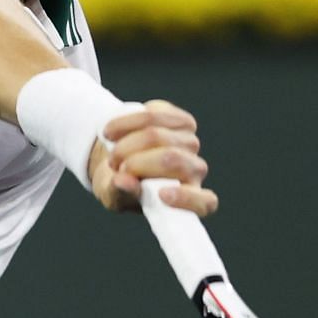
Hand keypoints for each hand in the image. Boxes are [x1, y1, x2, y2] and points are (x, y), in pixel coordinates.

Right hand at [90, 99, 217, 214]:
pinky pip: (152, 115)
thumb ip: (119, 192)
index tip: (162, 195)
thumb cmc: (122, 185)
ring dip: (126, 142)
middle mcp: (194, 170)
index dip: (187, 198)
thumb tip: (124, 182)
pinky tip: (113, 132)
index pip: (205, 203)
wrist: (117, 158)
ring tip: (112, 151)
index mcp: (187, 198)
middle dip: (135, 161)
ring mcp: (190, 142)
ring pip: (157, 134)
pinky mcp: (180, 120)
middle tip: (114, 165)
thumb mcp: (114, 196)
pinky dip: (127, 123)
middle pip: (170, 159)